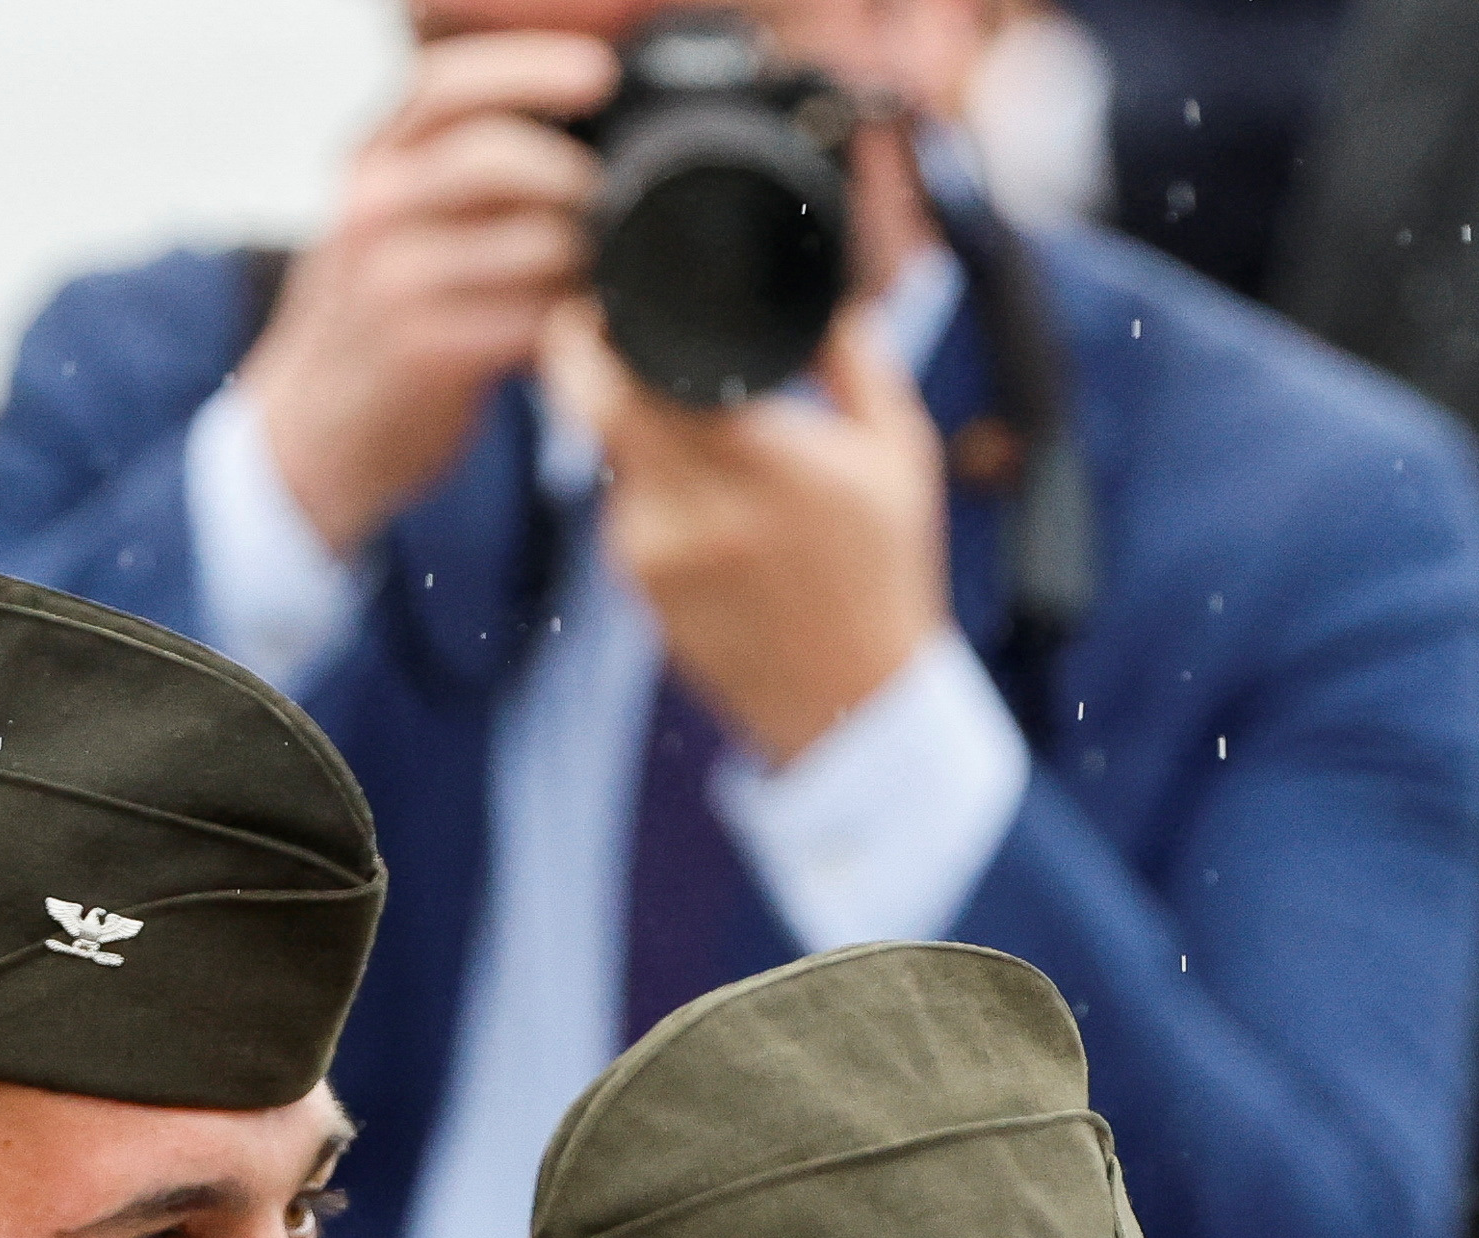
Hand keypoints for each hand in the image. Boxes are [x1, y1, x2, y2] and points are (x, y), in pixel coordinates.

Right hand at [237, 26, 616, 552]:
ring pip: (527, 243)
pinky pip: (530, 323)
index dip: (529, 70)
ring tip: (605, 269)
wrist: (322, 420)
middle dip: (573, 171)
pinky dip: (573, 321)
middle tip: (615, 194)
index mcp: (371, 155)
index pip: (446, 85)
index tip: (601, 73)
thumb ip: (461, 165)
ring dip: (586, 256)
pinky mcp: (422, 354)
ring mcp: (391, 284)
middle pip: (491, 156)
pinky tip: (584, 325)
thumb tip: (586, 124)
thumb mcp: (399, 213)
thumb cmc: (387, 303)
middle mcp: (371, 208)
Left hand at [542, 295, 951, 765]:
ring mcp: (658, 556)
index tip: (606, 302)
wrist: (853, 706)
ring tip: (708, 450)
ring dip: (633, 432)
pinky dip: (650, 491)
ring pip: (608, 456)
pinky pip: (623, 510)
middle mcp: (699, 508)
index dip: (600, 332)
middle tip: (591, 329)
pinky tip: (711, 513)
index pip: (638, 376)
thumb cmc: (885, 571)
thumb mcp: (899, 454)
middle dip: (579, 357)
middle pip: (592, 406)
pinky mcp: (640, 591)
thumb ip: (856, 358)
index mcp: (767, 461)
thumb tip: (815, 289)